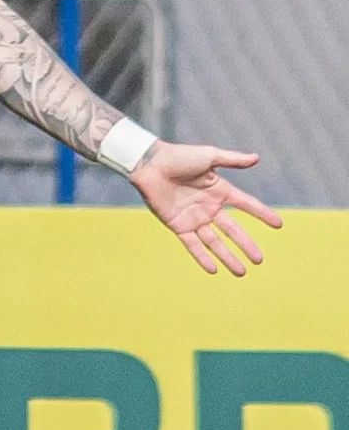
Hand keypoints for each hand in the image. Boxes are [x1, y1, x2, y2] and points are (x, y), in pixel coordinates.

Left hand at [130, 143, 282, 274]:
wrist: (150, 164)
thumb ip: (232, 160)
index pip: (247, 205)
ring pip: (215, 242)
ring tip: (242, 272)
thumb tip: (257, 158)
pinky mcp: (177, 225)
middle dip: (246, 245)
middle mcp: (209, 207)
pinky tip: (214, 270)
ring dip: (228, 257)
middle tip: (260, 260)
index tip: (279, 225)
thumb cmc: (178, 156)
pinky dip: (202, 257)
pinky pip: (193, 244)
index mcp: (219, 190)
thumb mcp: (209, 156)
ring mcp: (194, 217)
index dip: (262, 214)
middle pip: (233, 230)